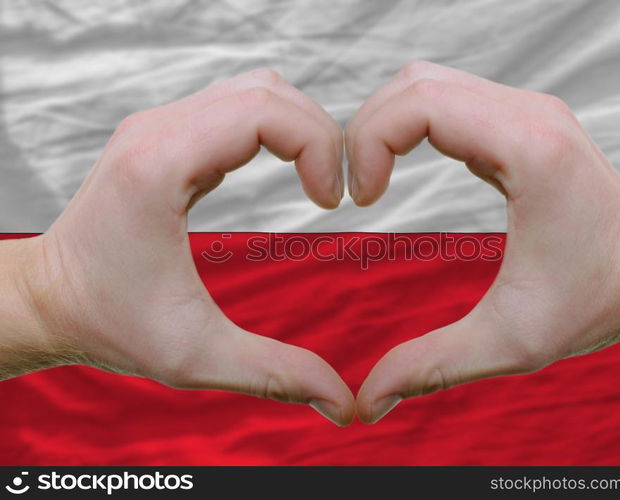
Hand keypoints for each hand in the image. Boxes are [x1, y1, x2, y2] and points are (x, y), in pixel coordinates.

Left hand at [2, 69, 353, 424]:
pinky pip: (235, 107)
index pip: (265, 112)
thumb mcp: (196, 357)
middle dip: (321, 134)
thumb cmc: (108, 323)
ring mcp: (158, 127)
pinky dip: (274, 130)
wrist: (48, 300)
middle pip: (268, 91)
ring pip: (254, 89)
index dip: (320, 147)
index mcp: (160, 166)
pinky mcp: (164, 137)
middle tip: (335, 192)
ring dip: (300, 127)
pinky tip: (286, 171)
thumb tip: (343, 402)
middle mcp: (157, 131)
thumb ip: (275, 374)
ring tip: (317, 180)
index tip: (332, 203)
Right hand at [346, 61, 619, 423]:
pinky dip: (410, 125)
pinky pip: (448, 99)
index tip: (361, 200)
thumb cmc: (594, 303)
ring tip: (372, 179)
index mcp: (530, 151)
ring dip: (385, 123)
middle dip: (365, 129)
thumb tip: (367, 402)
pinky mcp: (520, 121)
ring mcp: (527, 112)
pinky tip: (402, 167)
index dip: (368, 142)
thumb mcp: (509, 343)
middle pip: (415, 83)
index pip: (421, 103)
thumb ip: (431, 367)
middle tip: (355, 190)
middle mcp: (529, 115)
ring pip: (427, 83)